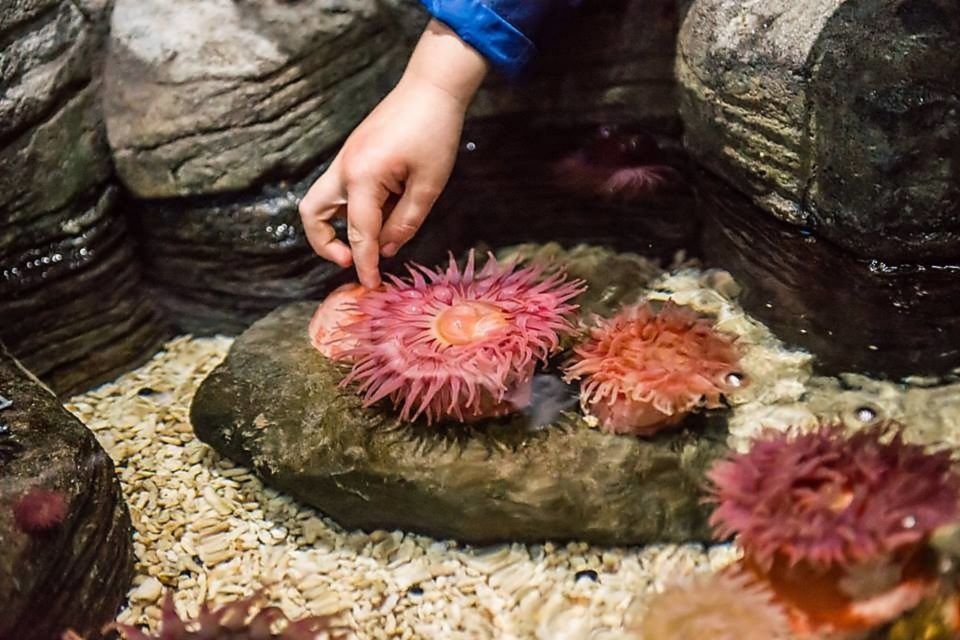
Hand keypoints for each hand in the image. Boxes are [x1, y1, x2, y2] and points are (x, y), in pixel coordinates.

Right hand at [299, 20, 488, 288]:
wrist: (430, 88)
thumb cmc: (435, 133)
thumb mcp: (428, 186)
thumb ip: (405, 223)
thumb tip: (385, 250)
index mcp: (362, 177)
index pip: (359, 233)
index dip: (364, 265)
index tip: (370, 287)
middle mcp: (344, 168)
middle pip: (313, 215)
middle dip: (326, 245)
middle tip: (353, 261)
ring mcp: (345, 159)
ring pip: (320, 202)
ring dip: (335, 227)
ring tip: (368, 240)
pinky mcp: (352, 154)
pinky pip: (339, 190)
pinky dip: (351, 209)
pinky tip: (382, 213)